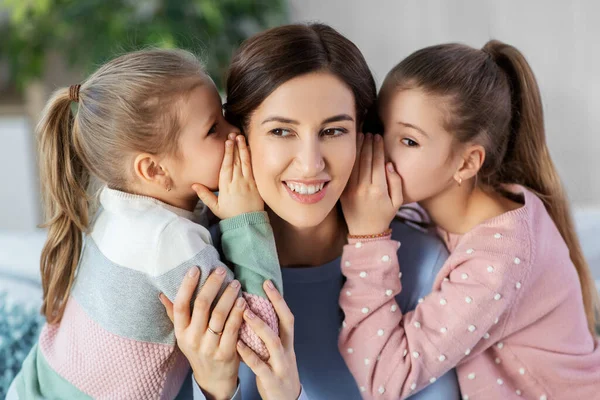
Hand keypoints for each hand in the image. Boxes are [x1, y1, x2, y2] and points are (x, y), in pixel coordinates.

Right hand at [159, 266, 245, 399]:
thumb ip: (175, 314)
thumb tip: (163, 293)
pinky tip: (243, 301)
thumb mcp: (184, 335)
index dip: (187, 286)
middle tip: (221, 270)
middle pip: (201, 306)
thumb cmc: (199, 350)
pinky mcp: (225, 353)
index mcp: (181, 331)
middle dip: (212, 285)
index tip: (196, 268)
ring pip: (219, 315)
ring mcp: (209, 347)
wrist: (213, 379)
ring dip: (228, 296)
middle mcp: (192, 338)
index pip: (180, 305)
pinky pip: (232, 328)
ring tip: (235, 283)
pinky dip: (238, 312)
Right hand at [193, 133, 263, 218]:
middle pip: (236, 161)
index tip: (227, 141)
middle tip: (234, 134)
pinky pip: (254, 169)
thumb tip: (194, 185)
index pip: (226, 166)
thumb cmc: (231, 215)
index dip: (227, 153)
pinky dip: (252, 159)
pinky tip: (250, 150)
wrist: (248, 223)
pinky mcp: (256, 185)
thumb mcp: (215, 207)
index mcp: (226, 186)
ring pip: (245, 163)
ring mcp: (248, 183)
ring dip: (243, 149)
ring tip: (242, 138)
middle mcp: (237, 182)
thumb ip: (205, 195)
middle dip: (235, 146)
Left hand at [236, 281, 300, 399]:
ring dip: (260, 325)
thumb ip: (269, 335)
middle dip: (274, 305)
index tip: (267, 282)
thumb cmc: (277, 372)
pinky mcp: (271, 380)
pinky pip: (259, 365)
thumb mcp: (278, 353)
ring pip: (273, 342)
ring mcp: (281, 365)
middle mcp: (287, 351)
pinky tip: (237, 343)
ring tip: (245, 312)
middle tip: (258, 289)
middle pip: (285, 324)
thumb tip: (252, 311)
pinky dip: (248, 353)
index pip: (287, 316)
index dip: (279, 299)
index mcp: (288, 343)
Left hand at [341, 133, 402, 235]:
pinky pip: (347, 171)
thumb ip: (396, 182)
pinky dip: (350, 158)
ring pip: (355, 164)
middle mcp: (364, 188)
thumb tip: (389, 164)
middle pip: (366, 160)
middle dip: (368, 144)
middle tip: (370, 133)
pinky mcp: (344, 191)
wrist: (365, 232)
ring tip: (361, 136)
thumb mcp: (398, 202)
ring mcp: (351, 189)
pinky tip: (352, 149)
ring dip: (358, 148)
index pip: (378, 163)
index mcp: (378, 190)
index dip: (378, 148)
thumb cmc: (384, 216)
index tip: (378, 137)